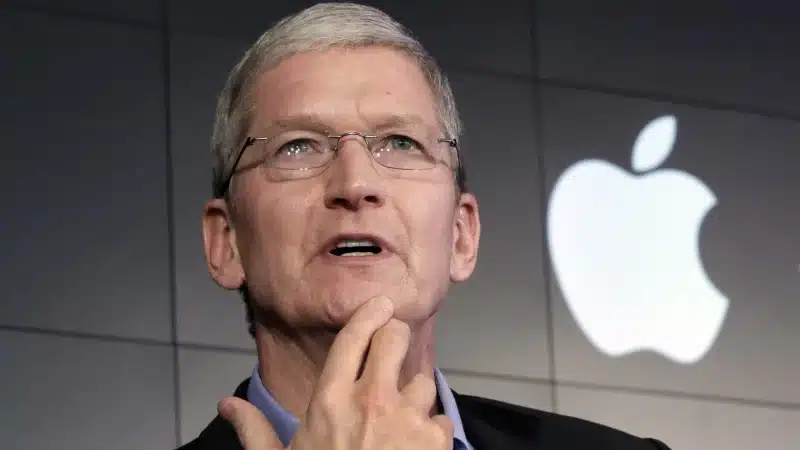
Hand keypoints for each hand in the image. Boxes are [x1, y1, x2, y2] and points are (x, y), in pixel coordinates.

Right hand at [219, 296, 453, 449]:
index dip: (369, 314)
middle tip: (394, 343)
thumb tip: (226, 404)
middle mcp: (371, 400)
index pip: (353, 338)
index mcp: (330, 402)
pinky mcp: (436, 441)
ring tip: (399, 419)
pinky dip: (431, 430)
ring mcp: (407, 419)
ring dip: (414, 395)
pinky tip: (415, 447)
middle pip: (395, 340)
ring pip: (422, 380)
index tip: (381, 303)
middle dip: (396, 337)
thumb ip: (255, 431)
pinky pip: (440, 419)